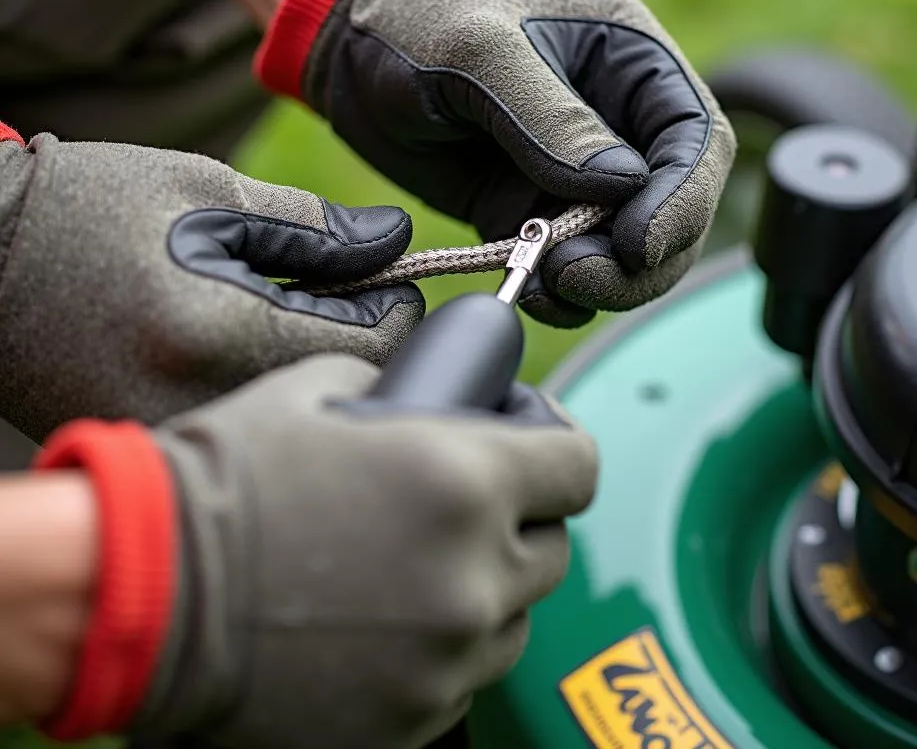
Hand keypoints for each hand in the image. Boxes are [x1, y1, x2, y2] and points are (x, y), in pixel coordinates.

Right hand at [0, 135, 422, 438]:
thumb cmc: (89, 208)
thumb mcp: (209, 194)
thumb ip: (316, 229)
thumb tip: (394, 239)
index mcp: (220, 333)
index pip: (367, 347)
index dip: (396, 310)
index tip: (393, 281)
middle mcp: (202, 403)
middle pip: (338, 388)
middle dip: (357, 335)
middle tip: (341, 286)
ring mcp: (176, 435)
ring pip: (295, 410)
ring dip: (312, 359)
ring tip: (279, 304)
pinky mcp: (156, 442)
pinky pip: (247, 422)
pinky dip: (264, 380)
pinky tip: (238, 339)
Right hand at [37, 355, 598, 748]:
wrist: (146, 589)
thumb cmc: (229, 479)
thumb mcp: (319, 391)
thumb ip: (398, 390)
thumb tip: (430, 401)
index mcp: (466, 480)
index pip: (579, 465)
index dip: (557, 445)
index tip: (531, 439)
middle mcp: (475, 574)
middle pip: (554, 549)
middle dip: (520, 520)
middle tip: (464, 504)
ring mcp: (448, 658)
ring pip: (513, 618)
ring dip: (483, 587)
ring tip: (414, 564)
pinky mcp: (413, 719)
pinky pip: (461, 675)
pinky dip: (441, 646)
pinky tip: (384, 619)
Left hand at [257, 0, 735, 325]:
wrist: (349, 48)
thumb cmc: (417, 20)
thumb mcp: (480, 50)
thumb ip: (551, 116)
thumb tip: (620, 187)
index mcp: (630, 58)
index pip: (696, 139)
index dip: (682, 201)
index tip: (637, 245)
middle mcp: (619, 119)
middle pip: (675, 207)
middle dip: (642, 257)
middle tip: (577, 277)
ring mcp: (578, 172)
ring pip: (629, 249)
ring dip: (604, 283)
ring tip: (545, 285)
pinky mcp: (534, 209)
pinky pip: (571, 265)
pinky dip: (561, 292)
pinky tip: (528, 290)